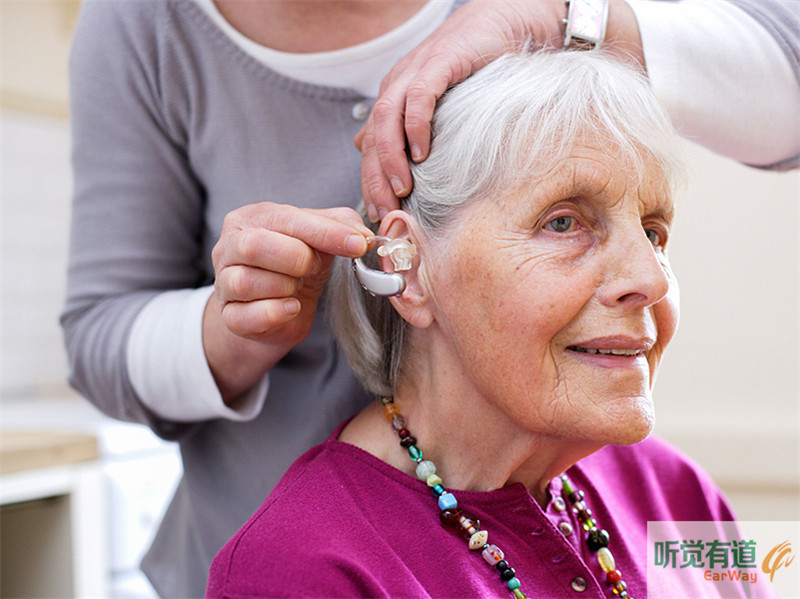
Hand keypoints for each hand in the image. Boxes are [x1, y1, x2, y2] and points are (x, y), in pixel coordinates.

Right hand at [205, 202, 372, 399]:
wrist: (279, 311)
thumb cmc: (296, 267)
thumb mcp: (318, 240)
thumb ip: (340, 226)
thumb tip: (362, 235)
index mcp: (251, 218)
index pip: (285, 219)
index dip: (325, 232)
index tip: (358, 244)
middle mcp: (229, 246)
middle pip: (254, 246)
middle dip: (297, 259)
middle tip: (313, 267)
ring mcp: (223, 283)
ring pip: (247, 282)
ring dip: (285, 287)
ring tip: (297, 287)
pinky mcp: (228, 316)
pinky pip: (245, 316)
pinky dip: (275, 313)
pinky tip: (292, 307)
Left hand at [355, 0, 565, 221]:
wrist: (502, 24)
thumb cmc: (473, 67)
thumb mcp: (437, 103)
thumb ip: (403, 126)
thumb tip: (368, 147)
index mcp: (393, 98)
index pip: (371, 145)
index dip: (371, 180)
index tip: (381, 212)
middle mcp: (397, 85)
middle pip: (374, 136)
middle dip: (376, 177)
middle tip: (386, 208)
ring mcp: (415, 71)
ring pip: (388, 118)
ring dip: (391, 156)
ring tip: (402, 186)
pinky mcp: (439, 62)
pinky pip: (419, 97)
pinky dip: (416, 126)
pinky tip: (421, 152)